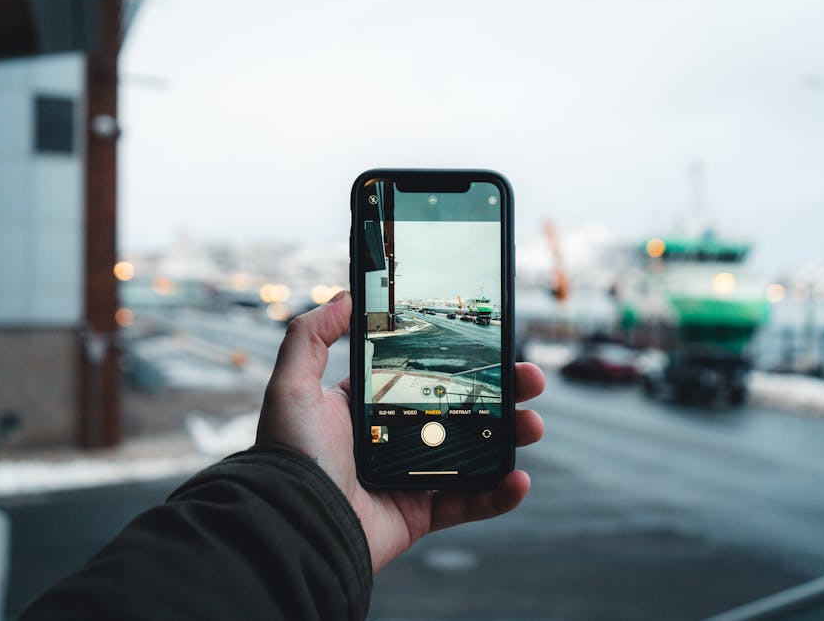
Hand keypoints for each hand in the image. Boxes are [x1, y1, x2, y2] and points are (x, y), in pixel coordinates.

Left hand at [257, 291, 544, 572]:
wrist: (295, 526)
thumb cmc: (291, 456)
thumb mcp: (292, 386)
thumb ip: (310, 337)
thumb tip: (342, 297)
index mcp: (369, 408)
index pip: (424, 376)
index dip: (460, 362)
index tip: (491, 345)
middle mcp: (393, 440)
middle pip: (461, 411)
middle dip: (502, 394)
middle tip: (529, 379)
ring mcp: (411, 478)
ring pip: (475, 454)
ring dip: (510, 438)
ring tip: (533, 424)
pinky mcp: (421, 515)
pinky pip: (470, 504)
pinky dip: (500, 495)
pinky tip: (520, 478)